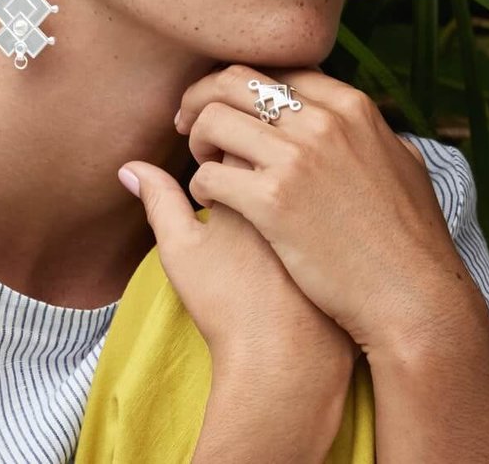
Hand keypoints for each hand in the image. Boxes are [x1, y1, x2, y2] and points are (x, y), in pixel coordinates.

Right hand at [120, 152, 357, 377]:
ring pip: (312, 162)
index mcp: (256, 171)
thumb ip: (158, 199)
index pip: (236, 126)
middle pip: (277, 135)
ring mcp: (335, 200)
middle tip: (242, 192)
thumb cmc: (230, 305)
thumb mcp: (182, 249)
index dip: (217, 145)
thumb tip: (129, 167)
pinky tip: (306, 232)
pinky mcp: (359, 228)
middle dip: (256, 152)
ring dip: (291, 171)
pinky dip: (321, 201)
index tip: (211, 172)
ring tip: (272, 211)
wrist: (292, 361)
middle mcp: (302, 174)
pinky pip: (340, 194)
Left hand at [173, 64, 479, 357]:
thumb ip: (369, 133)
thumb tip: (350, 120)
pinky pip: (208, 175)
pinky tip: (207, 202)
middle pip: (232, 82)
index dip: (238, 87)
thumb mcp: (402, 165)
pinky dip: (198, 186)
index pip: (273, 71)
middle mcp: (322, 122)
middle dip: (200, 98)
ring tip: (201, 164)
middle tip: (186, 123)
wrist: (415, 298)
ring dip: (196, 140)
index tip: (224, 105)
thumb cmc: (411, 242)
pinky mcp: (272, 201)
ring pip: (212, 121)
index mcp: (351, 107)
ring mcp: (297, 159)